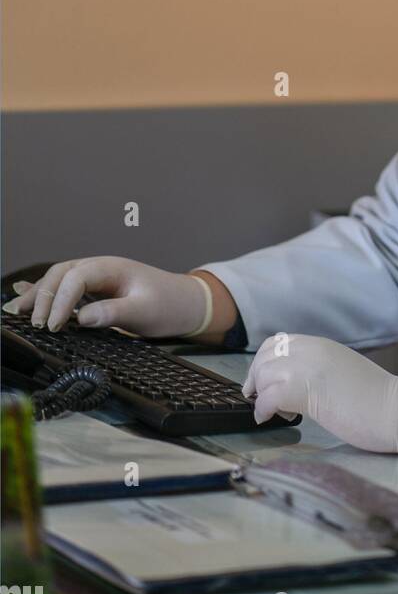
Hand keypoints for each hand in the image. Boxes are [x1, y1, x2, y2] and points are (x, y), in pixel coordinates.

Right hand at [2, 257, 207, 337]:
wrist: (184, 303)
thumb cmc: (168, 304)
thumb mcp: (144, 312)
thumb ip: (114, 313)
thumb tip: (83, 318)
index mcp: (111, 267)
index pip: (76, 277)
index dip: (61, 300)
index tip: (54, 326)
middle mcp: (99, 268)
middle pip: (61, 274)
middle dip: (44, 297)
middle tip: (36, 324)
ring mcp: (96, 277)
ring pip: (58, 279)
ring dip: (38, 294)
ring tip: (16, 312)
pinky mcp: (94, 289)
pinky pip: (64, 287)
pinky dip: (45, 294)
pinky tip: (26, 298)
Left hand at [242, 334, 397, 454]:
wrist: (396, 410)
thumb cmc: (376, 398)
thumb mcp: (341, 370)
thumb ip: (317, 369)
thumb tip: (294, 384)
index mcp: (320, 345)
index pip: (277, 343)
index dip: (264, 362)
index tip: (262, 381)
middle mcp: (310, 350)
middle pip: (265, 357)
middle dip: (256, 378)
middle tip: (259, 399)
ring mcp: (306, 367)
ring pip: (264, 375)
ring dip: (261, 395)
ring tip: (271, 411)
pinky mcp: (303, 390)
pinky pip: (268, 397)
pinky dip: (263, 409)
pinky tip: (269, 419)